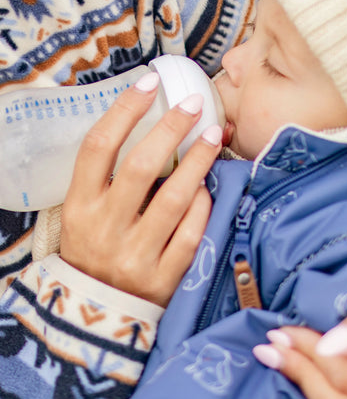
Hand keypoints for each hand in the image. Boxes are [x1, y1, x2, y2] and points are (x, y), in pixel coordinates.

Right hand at [60, 72, 221, 305]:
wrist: (93, 316)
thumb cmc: (95, 250)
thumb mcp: (85, 214)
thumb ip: (110, 180)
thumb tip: (156, 127)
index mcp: (79, 207)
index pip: (98, 147)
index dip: (125, 109)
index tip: (151, 82)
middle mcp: (104, 228)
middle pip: (140, 166)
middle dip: (171, 129)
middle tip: (195, 104)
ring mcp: (134, 255)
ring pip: (174, 199)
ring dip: (199, 161)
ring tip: (215, 134)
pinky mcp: (162, 278)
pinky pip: (191, 234)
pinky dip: (203, 206)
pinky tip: (210, 187)